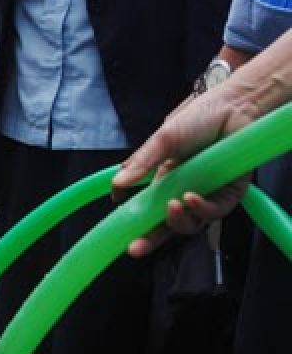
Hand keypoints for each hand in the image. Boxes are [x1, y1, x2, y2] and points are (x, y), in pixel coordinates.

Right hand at [112, 88, 255, 256]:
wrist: (235, 106)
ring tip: (173, 206)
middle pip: (166, 225)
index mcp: (164, 181)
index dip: (136, 226)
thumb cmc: (200, 118)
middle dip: (150, 240)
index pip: (148, 211)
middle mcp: (183, 191)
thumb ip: (142, 162)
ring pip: (190, 224)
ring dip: (178, 221)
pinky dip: (201, 209)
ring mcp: (206, 194)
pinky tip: (192, 198)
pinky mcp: (229, 194)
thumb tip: (117, 183)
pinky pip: (214, 213)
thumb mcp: (163, 139)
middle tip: (136, 247)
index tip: (123, 236)